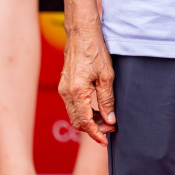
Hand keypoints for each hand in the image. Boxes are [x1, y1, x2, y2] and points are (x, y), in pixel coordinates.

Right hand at [58, 21, 116, 145]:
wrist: (81, 33)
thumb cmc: (95, 51)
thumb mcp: (107, 76)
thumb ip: (107, 100)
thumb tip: (110, 119)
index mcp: (77, 92)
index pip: (85, 122)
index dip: (96, 134)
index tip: (105, 141)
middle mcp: (66, 93)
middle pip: (77, 121)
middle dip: (93, 128)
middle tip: (111, 128)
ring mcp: (63, 89)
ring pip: (74, 114)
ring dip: (89, 120)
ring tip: (107, 119)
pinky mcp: (65, 84)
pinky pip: (73, 105)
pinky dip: (84, 110)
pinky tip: (97, 108)